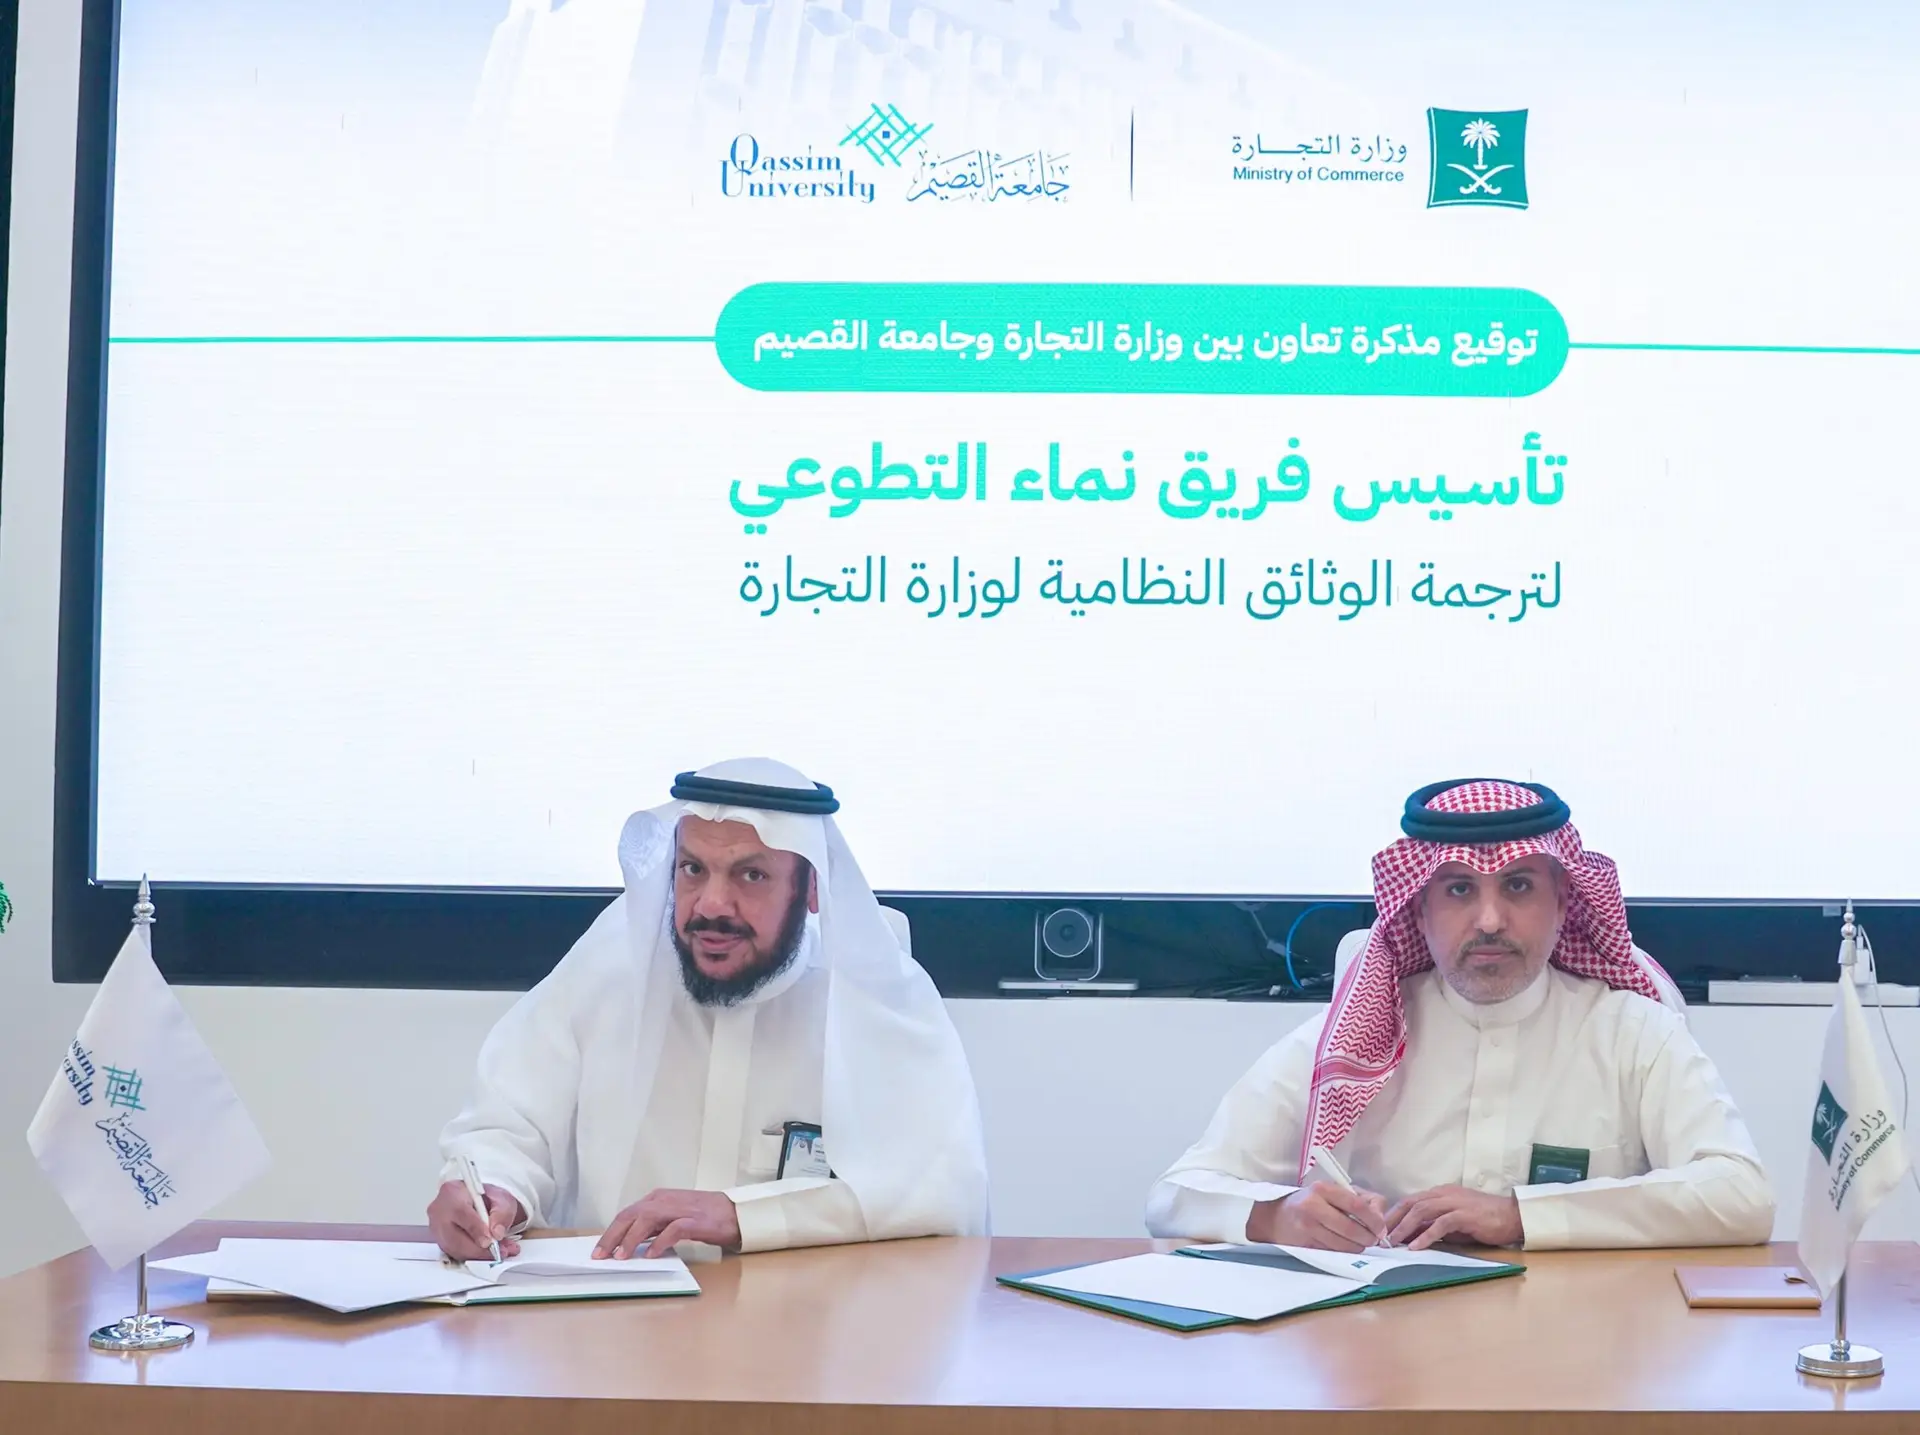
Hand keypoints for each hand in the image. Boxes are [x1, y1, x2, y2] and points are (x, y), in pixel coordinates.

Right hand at [428, 1180, 524, 1260]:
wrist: (475, 1200)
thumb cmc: (484, 1197)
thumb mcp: (500, 1197)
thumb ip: (502, 1213)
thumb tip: (497, 1232)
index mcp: (452, 1192)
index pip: (460, 1213)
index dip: (476, 1229)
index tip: (490, 1240)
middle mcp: (439, 1211)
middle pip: (454, 1236)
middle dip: (478, 1249)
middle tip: (499, 1252)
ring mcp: (436, 1228)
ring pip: (454, 1249)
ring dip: (478, 1255)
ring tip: (498, 1253)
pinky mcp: (440, 1242)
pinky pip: (454, 1254)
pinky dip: (473, 1257)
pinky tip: (488, 1254)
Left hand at [595, 1188, 741, 1258]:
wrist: (734, 1212)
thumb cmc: (703, 1216)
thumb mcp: (672, 1218)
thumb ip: (653, 1227)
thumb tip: (630, 1244)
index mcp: (658, 1198)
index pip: (627, 1214)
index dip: (611, 1232)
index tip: (599, 1250)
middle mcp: (665, 1200)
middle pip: (632, 1215)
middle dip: (613, 1235)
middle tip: (601, 1255)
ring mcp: (680, 1209)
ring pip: (648, 1219)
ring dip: (632, 1238)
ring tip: (621, 1256)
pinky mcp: (695, 1221)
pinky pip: (673, 1230)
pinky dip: (659, 1242)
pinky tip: (651, 1255)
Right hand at [1246, 1180, 1388, 1252]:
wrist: (1275, 1218)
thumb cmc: (1310, 1202)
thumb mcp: (1332, 1192)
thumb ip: (1360, 1199)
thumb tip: (1380, 1218)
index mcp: (1322, 1188)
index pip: (1356, 1205)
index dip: (1374, 1220)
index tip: (1381, 1228)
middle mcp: (1313, 1206)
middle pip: (1352, 1228)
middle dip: (1368, 1237)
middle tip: (1373, 1239)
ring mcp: (1307, 1227)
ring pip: (1344, 1244)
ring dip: (1357, 1247)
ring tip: (1359, 1242)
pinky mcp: (1305, 1244)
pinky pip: (1333, 1252)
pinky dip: (1343, 1251)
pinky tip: (1343, 1245)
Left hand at [1384, 1185, 1522, 1249]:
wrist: (1512, 1217)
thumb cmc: (1483, 1220)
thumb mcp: (1453, 1223)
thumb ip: (1433, 1225)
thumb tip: (1411, 1235)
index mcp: (1439, 1193)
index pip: (1410, 1201)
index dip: (1393, 1214)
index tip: (1381, 1229)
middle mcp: (1443, 1194)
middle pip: (1411, 1203)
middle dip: (1393, 1220)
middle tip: (1379, 1236)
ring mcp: (1454, 1202)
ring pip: (1422, 1211)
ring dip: (1405, 1227)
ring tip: (1393, 1242)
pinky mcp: (1464, 1215)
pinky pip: (1440, 1224)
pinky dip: (1426, 1235)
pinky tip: (1416, 1246)